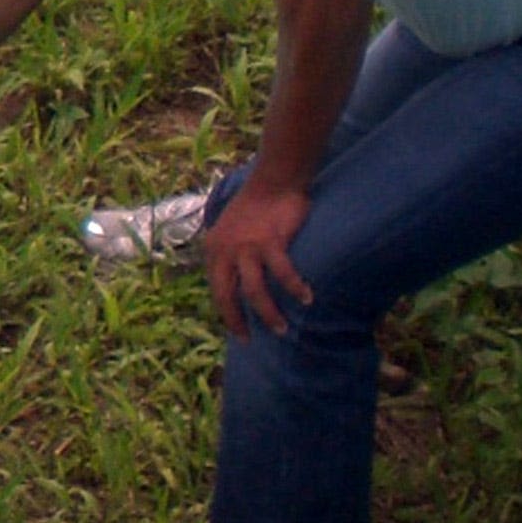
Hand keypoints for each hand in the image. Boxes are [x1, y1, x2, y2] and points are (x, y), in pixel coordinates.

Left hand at [205, 180, 313, 337]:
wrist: (273, 182)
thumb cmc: (256, 208)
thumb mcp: (231, 232)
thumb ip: (231, 255)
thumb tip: (239, 283)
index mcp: (214, 249)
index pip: (216, 290)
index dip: (226, 313)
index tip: (239, 332)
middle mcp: (225, 251)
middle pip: (228, 295)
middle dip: (239, 321)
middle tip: (252, 339)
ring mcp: (247, 247)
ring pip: (254, 291)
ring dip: (269, 313)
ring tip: (283, 329)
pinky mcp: (271, 242)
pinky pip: (283, 273)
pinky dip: (295, 288)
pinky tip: (307, 299)